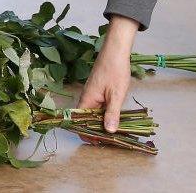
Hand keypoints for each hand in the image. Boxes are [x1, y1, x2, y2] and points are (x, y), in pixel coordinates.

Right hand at [77, 15, 138, 131]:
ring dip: (101, 123)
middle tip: (113, 140)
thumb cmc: (115, 71)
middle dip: (96, 131)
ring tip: (116, 132)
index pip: (79, 122)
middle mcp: (85, 98)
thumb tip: (109, 132)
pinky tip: (115, 118)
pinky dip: (104, 115)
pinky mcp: (97, 92)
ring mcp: (91, 95)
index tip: (100, 143)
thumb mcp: (117, 94)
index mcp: (86, 100)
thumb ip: (112, 113)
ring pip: (93, 114)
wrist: (115, 51)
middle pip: (86, 120)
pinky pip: (97, 107)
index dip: (87, 134)